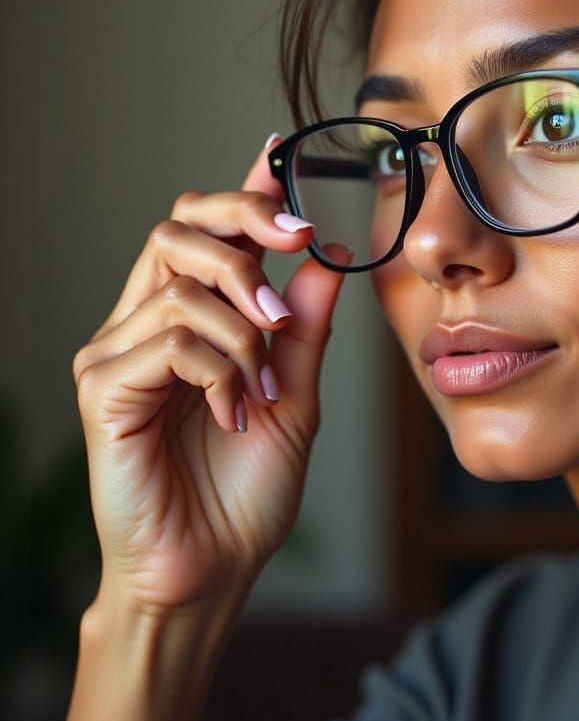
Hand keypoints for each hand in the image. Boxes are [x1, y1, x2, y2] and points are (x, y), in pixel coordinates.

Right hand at [72, 135, 346, 614]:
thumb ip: (308, 326)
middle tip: (298, 242)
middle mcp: (146, 324)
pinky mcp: (101, 388)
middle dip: (246, 226)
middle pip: (179, 227)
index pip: (211, 234)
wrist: (211, 569)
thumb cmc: (246, 489)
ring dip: (246, 326)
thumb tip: (334, 256)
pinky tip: (232, 409)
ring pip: (182, 283)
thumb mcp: (296, 395)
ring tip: (266, 381)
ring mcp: (117, 353)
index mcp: (194, 321)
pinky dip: (219, 368)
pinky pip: (169, 339)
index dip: (245, 190)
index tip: (280, 151)